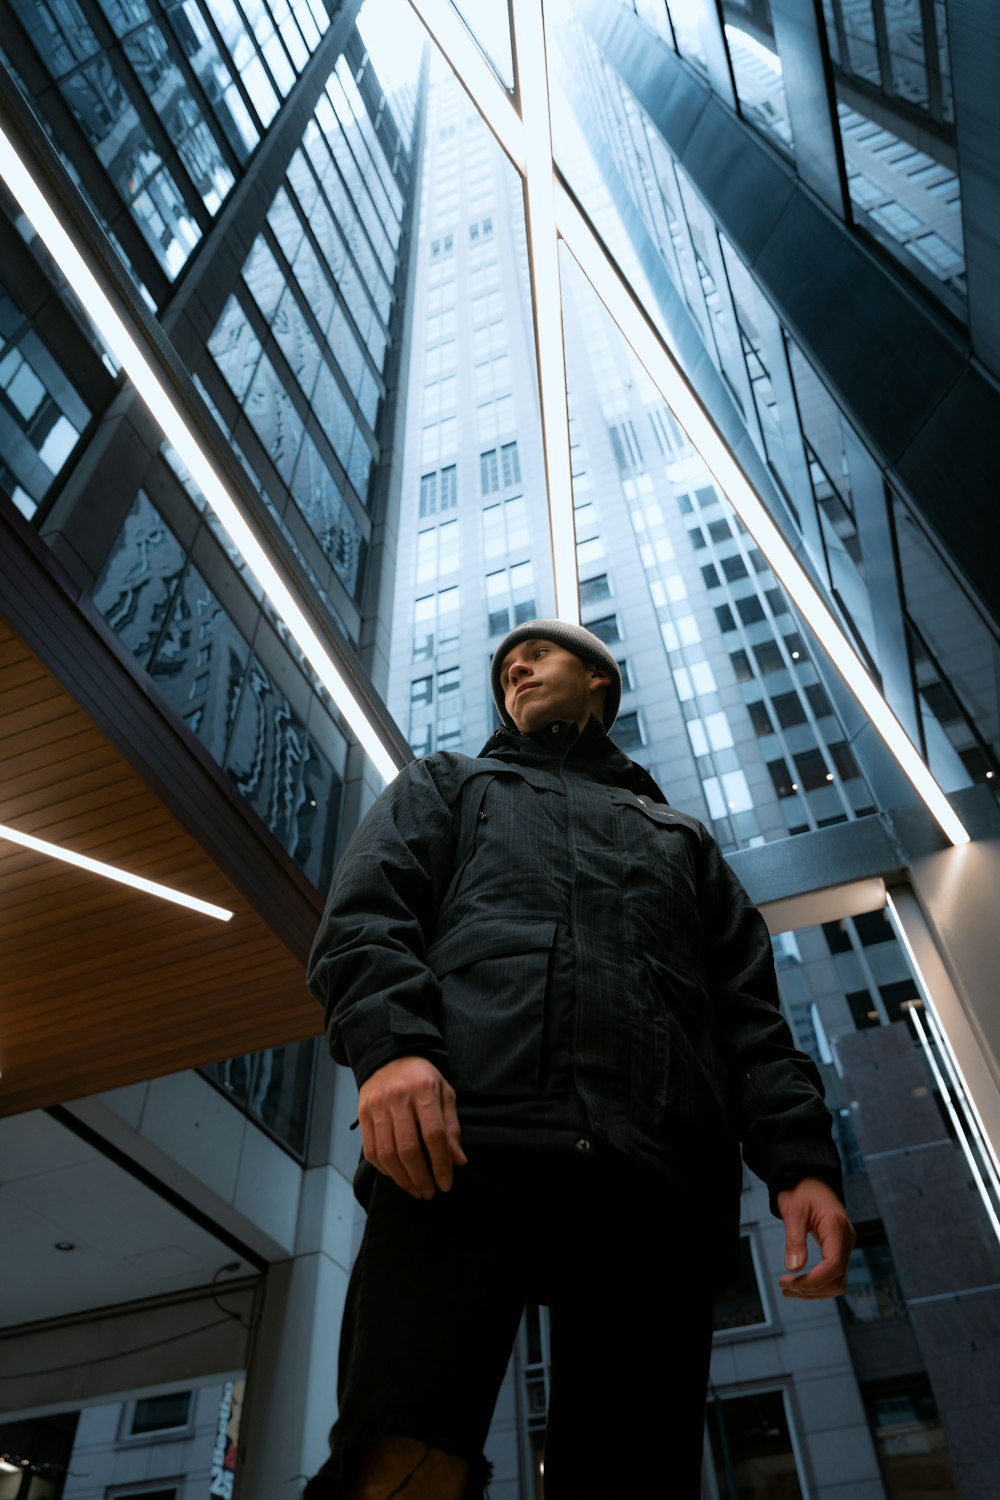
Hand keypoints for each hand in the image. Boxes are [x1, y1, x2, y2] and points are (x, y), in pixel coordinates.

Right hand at [358, 1055, 467, 1198]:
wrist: (389, 1055)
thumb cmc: (422, 1077)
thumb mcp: (444, 1093)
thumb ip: (451, 1126)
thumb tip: (458, 1161)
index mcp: (423, 1090)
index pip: (433, 1134)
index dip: (441, 1163)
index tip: (446, 1183)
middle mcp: (397, 1098)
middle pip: (408, 1148)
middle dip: (421, 1177)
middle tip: (430, 1192)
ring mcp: (377, 1107)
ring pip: (387, 1153)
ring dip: (402, 1178)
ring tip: (415, 1190)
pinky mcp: (362, 1115)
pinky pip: (370, 1150)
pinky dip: (384, 1169)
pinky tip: (397, 1177)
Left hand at [777, 1176, 855, 1298]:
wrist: (811, 1178)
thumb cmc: (801, 1190)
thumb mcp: (793, 1211)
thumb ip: (794, 1240)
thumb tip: (794, 1269)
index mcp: (836, 1227)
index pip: (834, 1265)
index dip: (814, 1281)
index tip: (790, 1283)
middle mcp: (846, 1239)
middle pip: (837, 1279)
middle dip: (811, 1289)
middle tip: (783, 1286)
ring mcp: (845, 1245)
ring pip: (837, 1281)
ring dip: (814, 1291)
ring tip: (787, 1288)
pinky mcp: (839, 1249)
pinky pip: (834, 1274)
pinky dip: (818, 1284)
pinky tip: (799, 1284)